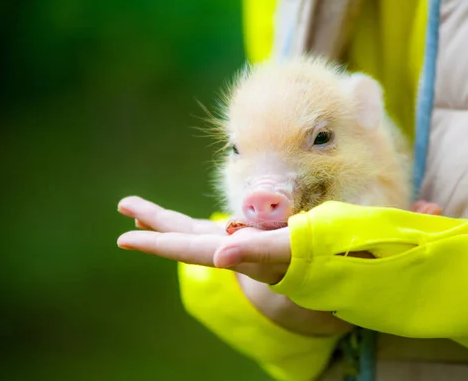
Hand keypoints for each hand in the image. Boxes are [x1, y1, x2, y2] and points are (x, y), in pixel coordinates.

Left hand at [116, 196, 353, 335]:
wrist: (343, 260)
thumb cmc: (320, 254)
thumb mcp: (290, 249)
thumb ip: (256, 252)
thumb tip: (219, 256)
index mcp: (239, 253)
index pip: (189, 248)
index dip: (157, 242)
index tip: (124, 237)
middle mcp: (235, 250)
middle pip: (185, 236)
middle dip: (154, 223)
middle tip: (124, 206)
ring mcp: (243, 244)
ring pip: (196, 232)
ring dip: (169, 221)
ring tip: (142, 213)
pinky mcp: (253, 238)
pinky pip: (215, 230)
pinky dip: (194, 224)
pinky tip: (187, 224)